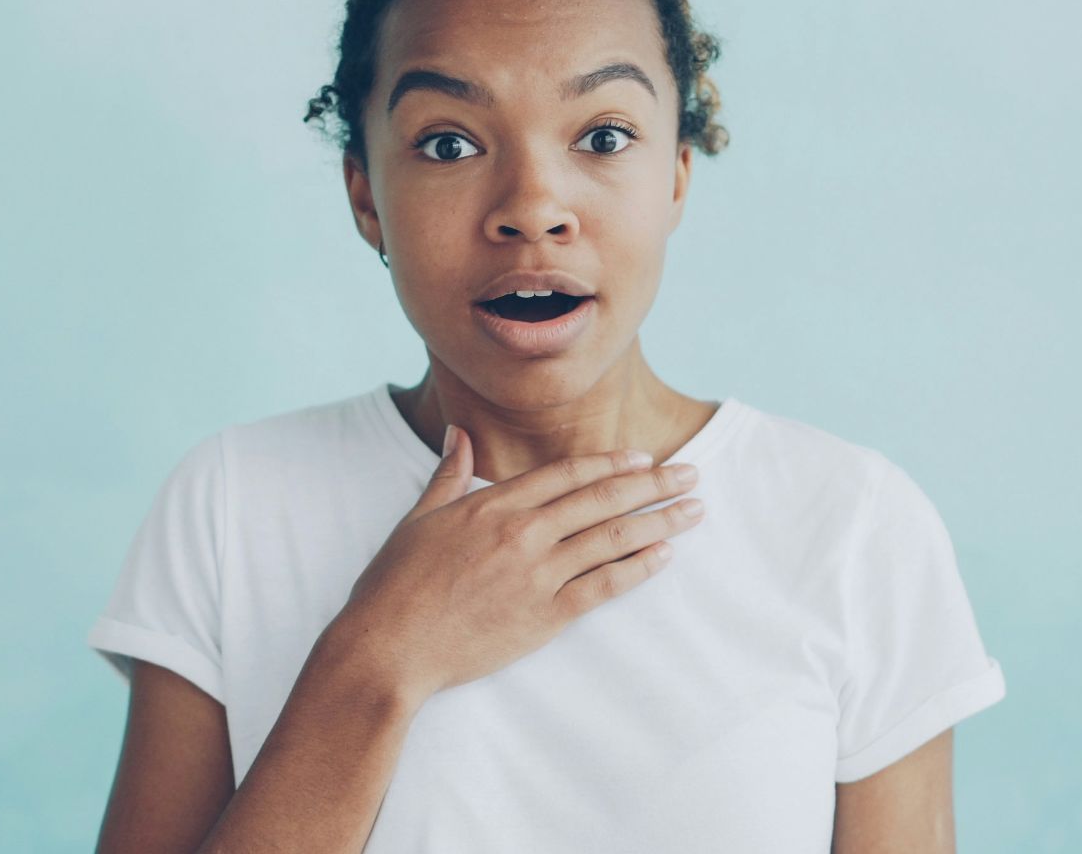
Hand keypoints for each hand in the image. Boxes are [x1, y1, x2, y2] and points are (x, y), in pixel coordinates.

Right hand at [331, 424, 704, 702]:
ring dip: (659, 521)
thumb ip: (447, 475)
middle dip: (652, 484)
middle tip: (690, 473)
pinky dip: (638, 568)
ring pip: (611, 538)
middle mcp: (521, 533)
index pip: (565, 474)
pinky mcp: (544, 616)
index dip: (609, 463)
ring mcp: (536, 574)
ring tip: (694, 510)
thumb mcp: (417, 520)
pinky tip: (664, 556)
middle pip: (600, 499)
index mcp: (491, 505)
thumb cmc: (394, 587)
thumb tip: (457, 434)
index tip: (642, 458)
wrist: (387, 647)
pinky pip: (603, 586)